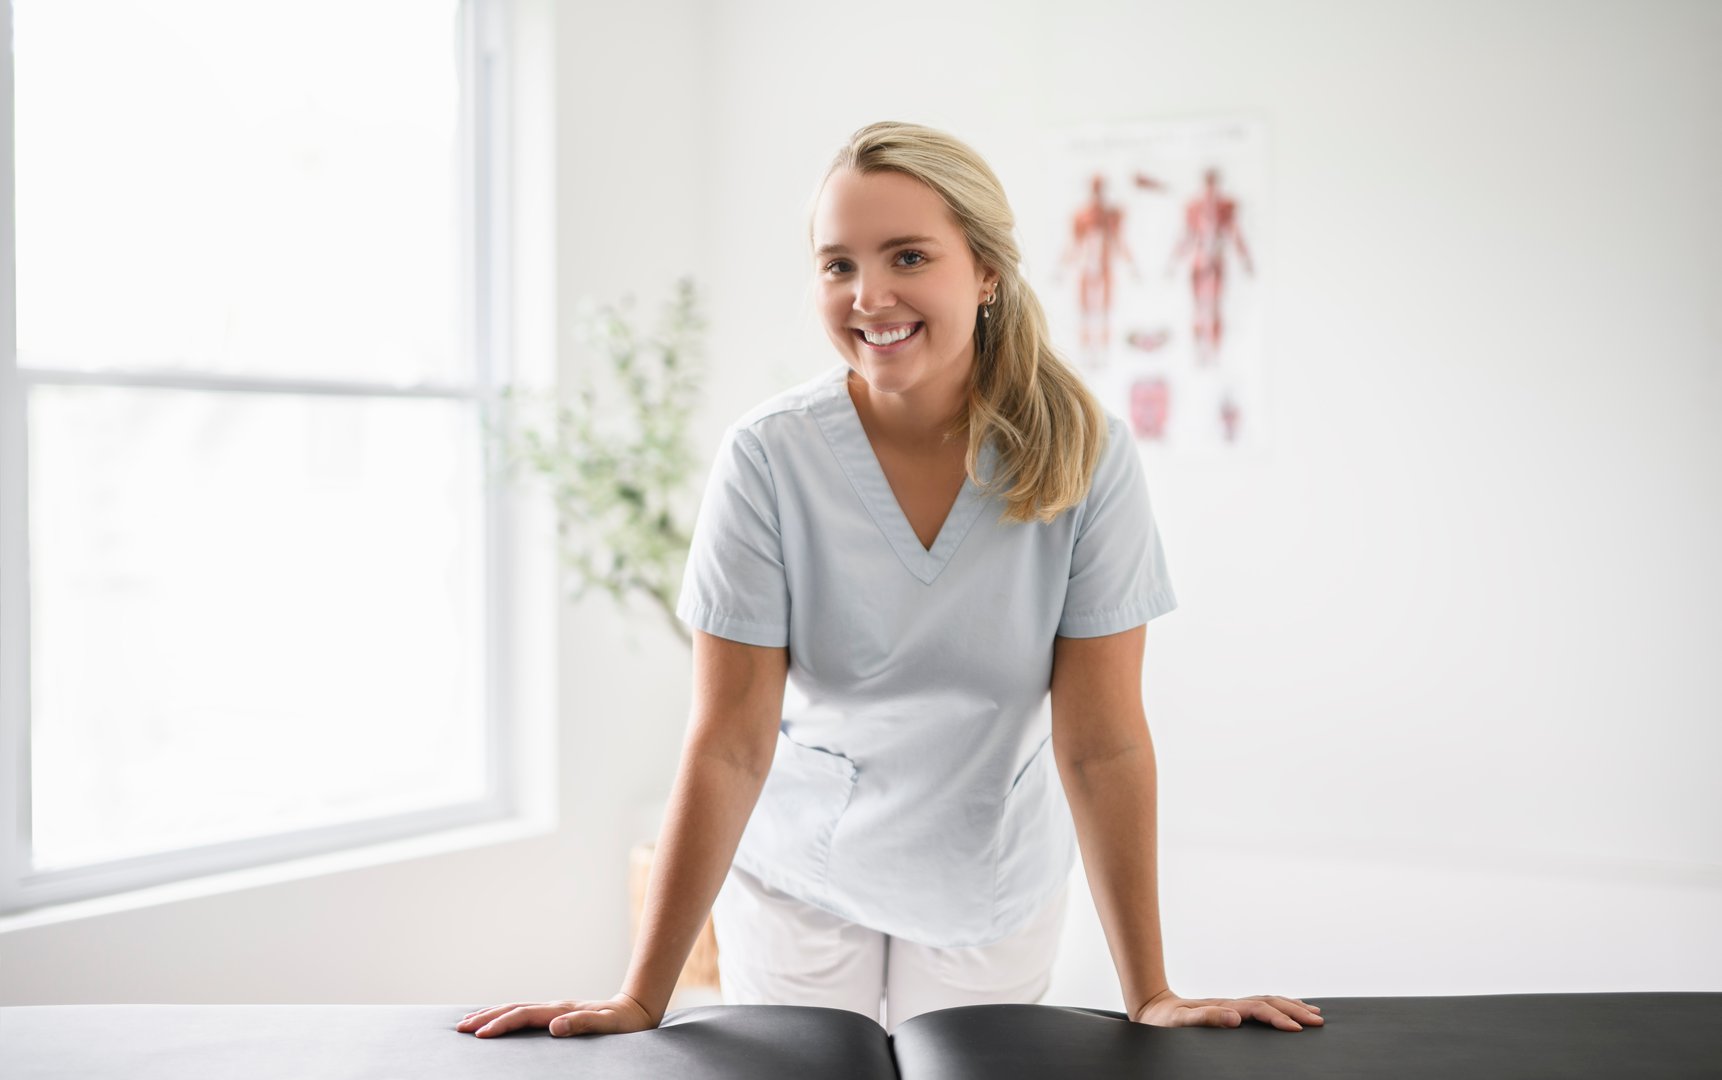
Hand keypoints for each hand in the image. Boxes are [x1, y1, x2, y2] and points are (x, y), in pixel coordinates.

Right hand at [454, 992, 657, 1037]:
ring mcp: (555, 1008)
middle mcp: (555, 1006)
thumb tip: (555, 1025)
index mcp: (562, 1010)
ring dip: (492, 1014)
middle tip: (460, 1028)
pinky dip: (506, 1014)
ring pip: (516, 1007)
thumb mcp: (609, 1026)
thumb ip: (584, 1024)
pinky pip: (525, 1012)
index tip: (481, 1035)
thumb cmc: (624, 1023)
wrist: (637, 1009)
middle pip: (513, 1008)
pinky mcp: (557, 1013)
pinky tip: (498, 1019)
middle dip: (486, 1017)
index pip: (524, 1016)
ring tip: (469, 1021)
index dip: (501, 1024)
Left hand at [1130, 988, 1323, 1031]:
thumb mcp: (1179, 1022)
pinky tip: (1286, 1011)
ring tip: (1313, 1013)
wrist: (1151, 1009)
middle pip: (1270, 1002)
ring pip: (1268, 1001)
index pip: (1259, 1010)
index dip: (1279, 1018)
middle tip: (1318, 1021)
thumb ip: (1205, 1018)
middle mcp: (1232, 1004)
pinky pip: (1260, 1006)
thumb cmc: (1163, 1021)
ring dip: (1291, 1006)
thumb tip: (1236, 1018)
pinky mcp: (1230, 1011)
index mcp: (1224, 1007)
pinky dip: (1278, 1007)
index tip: (1297, 1029)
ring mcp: (1232, 1006)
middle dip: (1295, 1011)